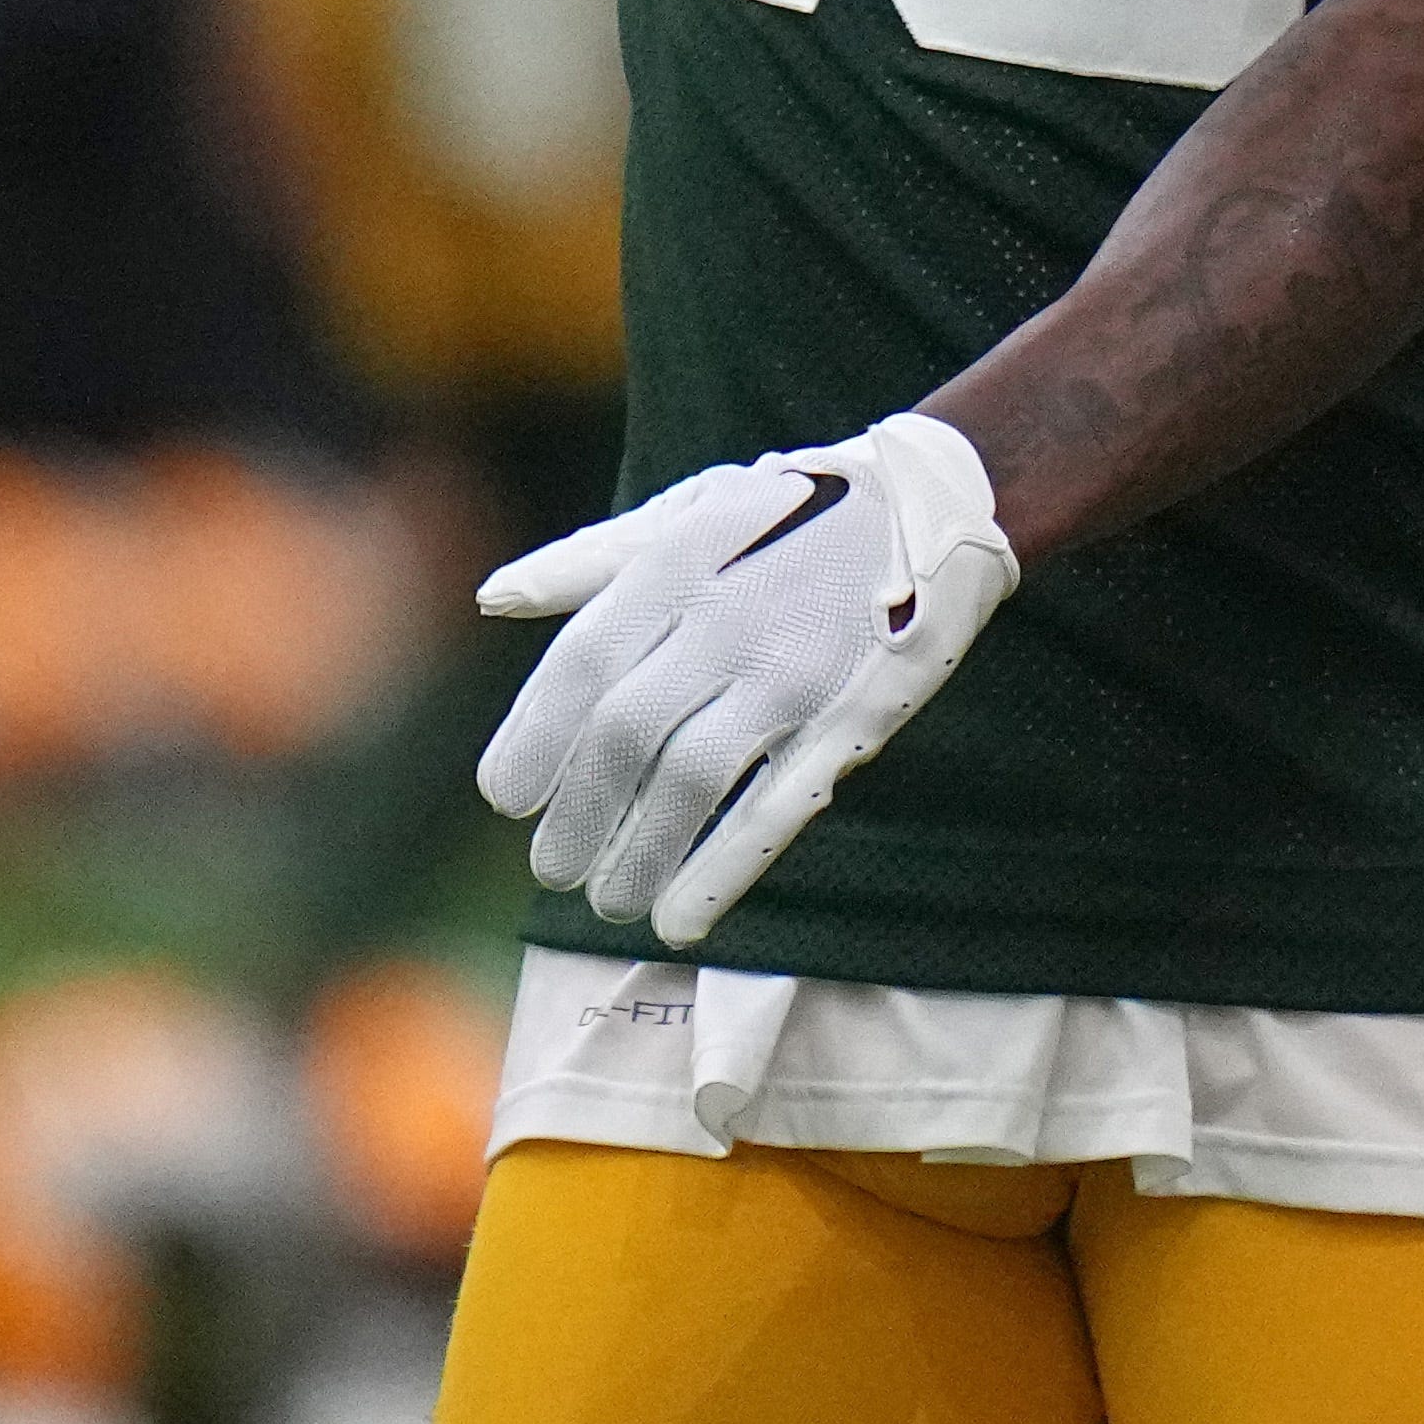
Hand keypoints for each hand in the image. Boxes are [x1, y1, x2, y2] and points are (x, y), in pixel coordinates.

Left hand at [477, 414, 1022, 946]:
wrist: (931, 503)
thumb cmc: (793, 512)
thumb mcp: (690, 511)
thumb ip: (589, 560)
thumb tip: (492, 597)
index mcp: (678, 565)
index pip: (581, 664)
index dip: (533, 740)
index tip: (507, 800)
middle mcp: (729, 620)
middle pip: (624, 734)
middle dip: (577, 816)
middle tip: (554, 869)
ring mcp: (793, 672)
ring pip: (690, 780)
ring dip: (637, 855)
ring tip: (610, 900)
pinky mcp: (849, 717)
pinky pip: (776, 806)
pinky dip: (721, 871)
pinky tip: (679, 920)